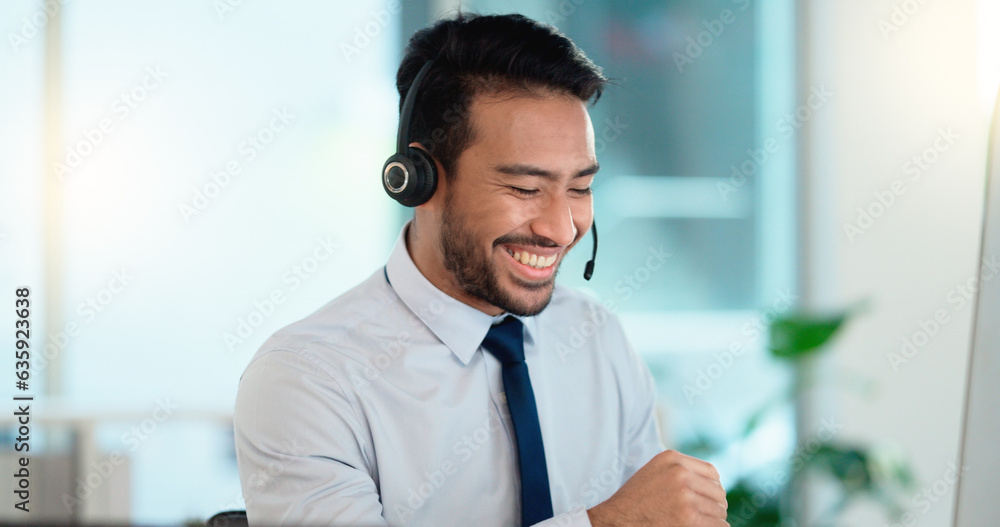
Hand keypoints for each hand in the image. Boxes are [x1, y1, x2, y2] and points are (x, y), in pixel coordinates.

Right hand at [587, 450, 727, 526]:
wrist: (617, 521)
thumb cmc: (635, 501)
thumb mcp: (655, 473)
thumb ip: (680, 470)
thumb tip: (715, 483)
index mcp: (672, 458)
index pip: (712, 473)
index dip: (712, 488)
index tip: (707, 499)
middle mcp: (680, 473)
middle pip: (718, 492)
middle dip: (713, 505)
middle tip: (702, 515)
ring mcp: (685, 495)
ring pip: (719, 510)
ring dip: (712, 519)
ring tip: (696, 523)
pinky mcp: (690, 517)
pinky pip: (719, 525)